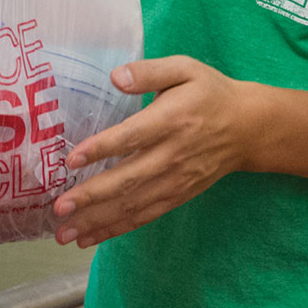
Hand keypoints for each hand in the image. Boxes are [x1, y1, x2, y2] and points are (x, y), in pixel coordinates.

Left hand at [50, 55, 264, 246]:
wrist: (248, 128)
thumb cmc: (210, 94)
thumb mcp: (185, 69)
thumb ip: (149, 72)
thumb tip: (115, 76)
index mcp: (172, 120)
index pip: (132, 137)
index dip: (102, 149)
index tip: (72, 160)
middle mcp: (172, 155)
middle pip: (128, 179)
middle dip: (91, 196)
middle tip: (58, 208)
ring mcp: (176, 180)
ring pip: (133, 205)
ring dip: (97, 221)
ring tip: (64, 233)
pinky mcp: (178, 195)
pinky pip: (144, 216)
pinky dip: (116, 229)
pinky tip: (90, 237)